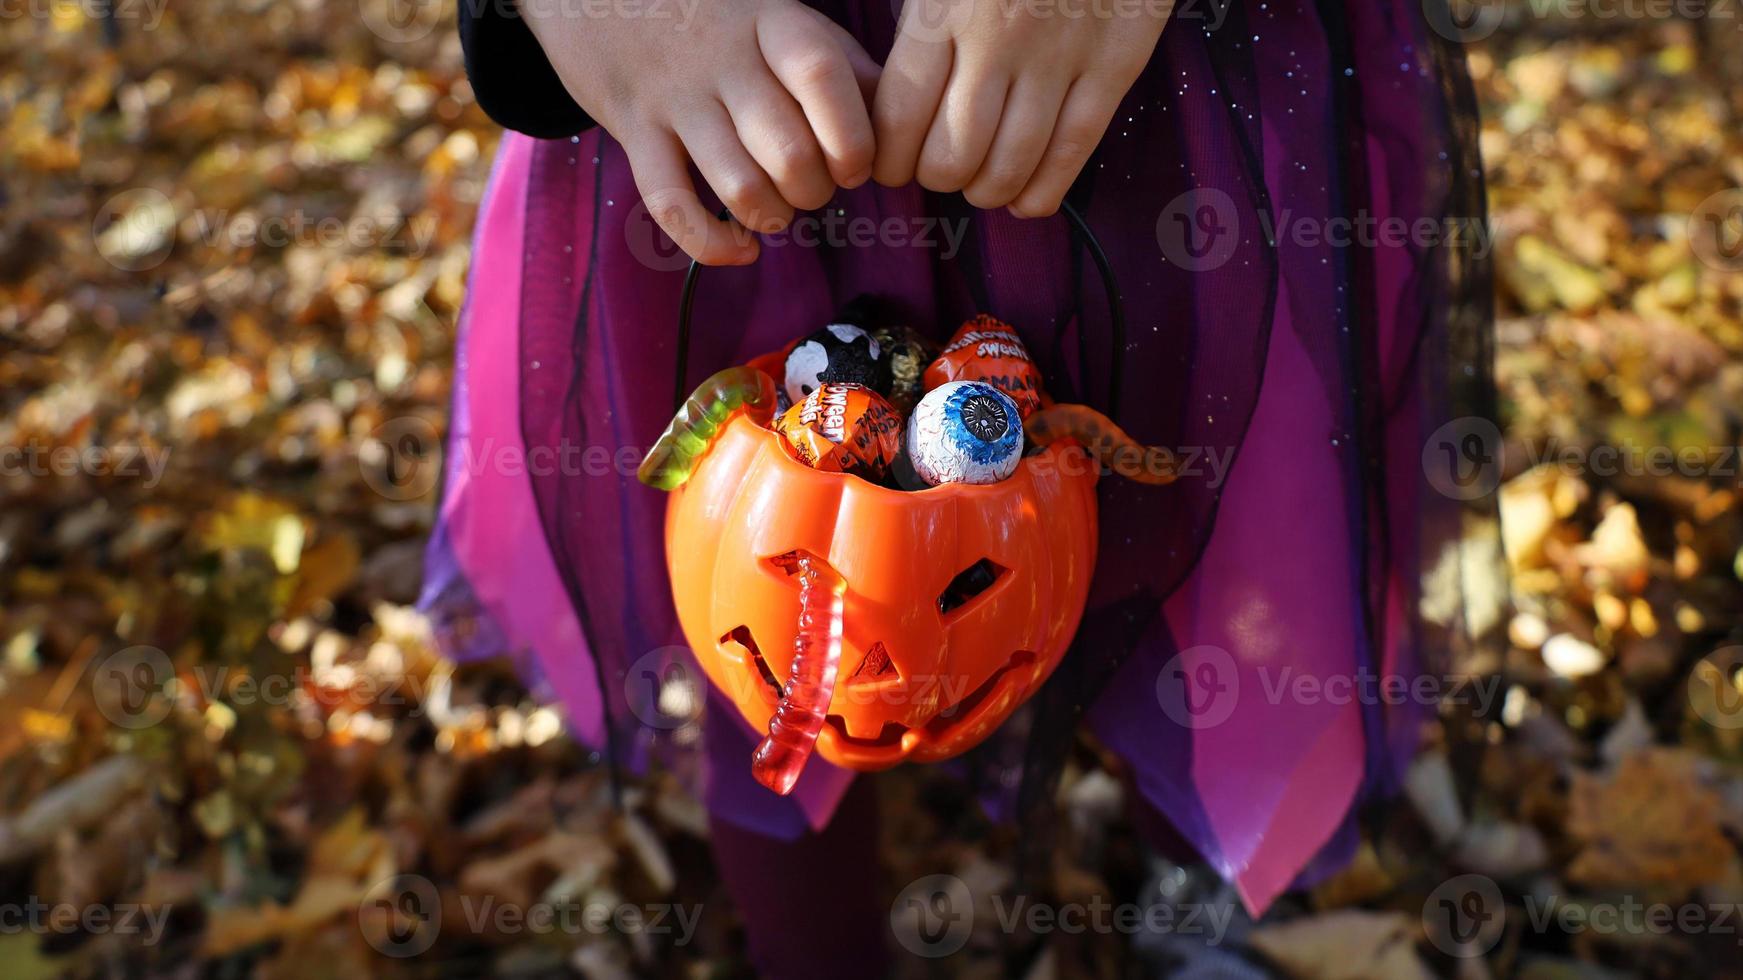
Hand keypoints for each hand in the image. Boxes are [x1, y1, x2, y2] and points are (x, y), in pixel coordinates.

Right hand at [523, 0, 879, 263]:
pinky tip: (740, 249)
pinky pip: (671, 206)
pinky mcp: (633, 132)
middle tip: (814, 186)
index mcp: (773, 24)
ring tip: (779, 210)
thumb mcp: (786, 22)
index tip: (857, 165)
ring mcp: (674, 97)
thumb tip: (903, 128)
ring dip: (773, 218)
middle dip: (815, 191)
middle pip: (789, 151)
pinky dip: (712, 245)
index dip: (852, 136)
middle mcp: (722, 59)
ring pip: (739, 186)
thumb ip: (844, 69)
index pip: (822, 77)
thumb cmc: (721, 21)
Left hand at [871, 0, 1169, 215]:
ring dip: (986, 190)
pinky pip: (1074, 150)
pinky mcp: (1113, 67)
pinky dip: (1043, 190)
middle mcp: (997, 43)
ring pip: (1009, 164)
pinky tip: (1026, 199)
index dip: (889, 159)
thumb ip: (914, 20)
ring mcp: (1059, 59)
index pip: (899, 116)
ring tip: (980, 183)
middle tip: (937, 171)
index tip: (889, 165)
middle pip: (951, 154)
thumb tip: (881, 89)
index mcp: (943, 11)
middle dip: (935, 178)